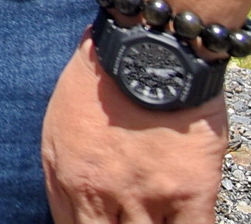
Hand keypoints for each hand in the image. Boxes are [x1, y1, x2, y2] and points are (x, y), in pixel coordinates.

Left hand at [41, 36, 227, 221]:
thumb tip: (74, 217)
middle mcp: (104, 194)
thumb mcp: (59, 128)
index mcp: (70, 179)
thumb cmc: (101, 80)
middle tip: (127, 218)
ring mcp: (148, 196)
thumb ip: (64, 179)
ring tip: (153, 216)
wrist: (147, 44)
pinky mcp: (191, 191)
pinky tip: (184, 221)